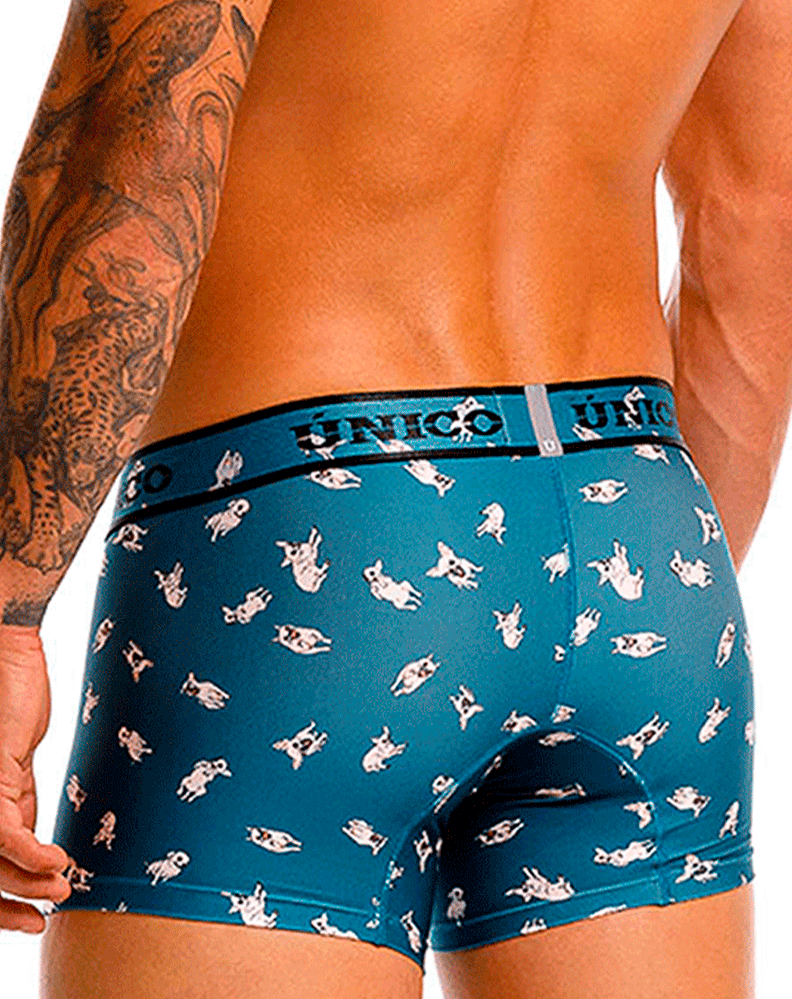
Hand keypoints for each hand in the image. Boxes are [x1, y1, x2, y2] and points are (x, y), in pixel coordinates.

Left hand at [0, 625, 71, 932]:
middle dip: (9, 905)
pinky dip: (31, 853)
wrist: (11, 659)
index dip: (2, 903)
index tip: (33, 919)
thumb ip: (20, 808)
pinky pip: (3, 832)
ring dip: (27, 881)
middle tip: (46, 915)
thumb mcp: (18, 771)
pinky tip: (56, 860)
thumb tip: (37, 853)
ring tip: (61, 888)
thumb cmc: (11, 707)